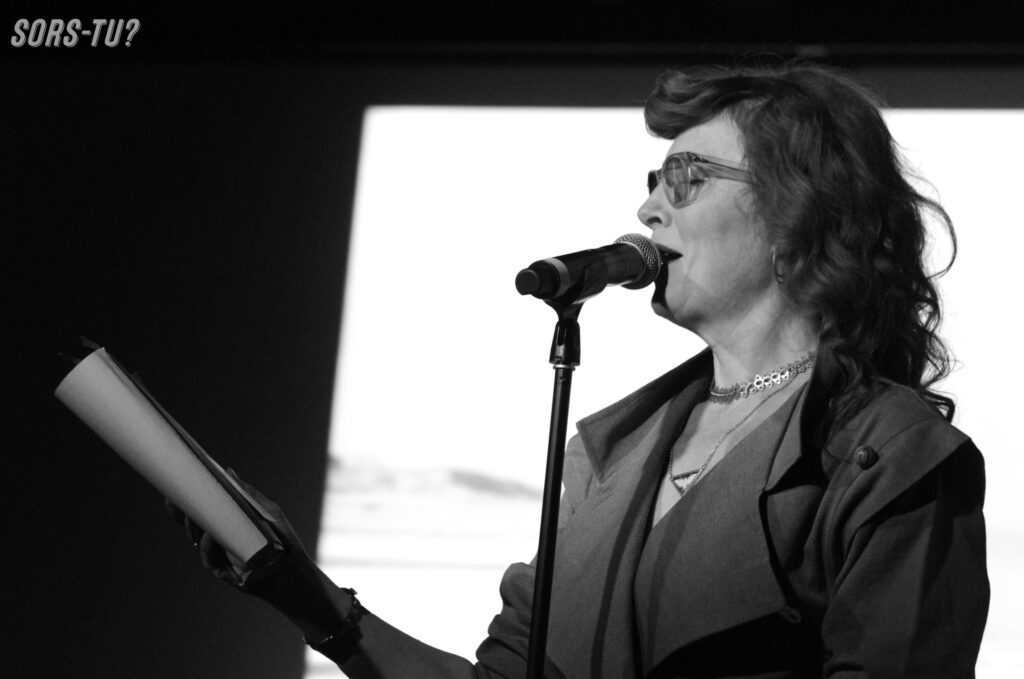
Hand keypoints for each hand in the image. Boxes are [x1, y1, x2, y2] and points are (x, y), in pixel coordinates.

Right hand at [166, 473, 352, 639]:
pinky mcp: (222, 571)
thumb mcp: (266, 512)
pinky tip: (210, 537)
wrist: (293, 570)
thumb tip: (228, 471)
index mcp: (225, 522)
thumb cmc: (282, 538)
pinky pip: (209, 559)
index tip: (173, 489)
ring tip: (193, 515)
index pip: (200, 510)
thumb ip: (247, 494)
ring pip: (198, 540)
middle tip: (175, 499)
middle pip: (193, 524)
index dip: (184, 502)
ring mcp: (219, 555)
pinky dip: (208, 547)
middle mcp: (218, 538)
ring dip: (193, 528)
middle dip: (181, 513)